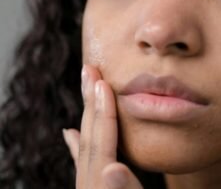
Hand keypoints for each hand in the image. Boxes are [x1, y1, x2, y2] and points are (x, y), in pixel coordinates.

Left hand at [62, 65, 142, 188]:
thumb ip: (123, 188)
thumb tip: (111, 169)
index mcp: (99, 183)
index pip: (102, 140)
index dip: (103, 111)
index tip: (102, 83)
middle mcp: (89, 182)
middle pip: (88, 136)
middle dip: (90, 102)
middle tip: (88, 71)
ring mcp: (87, 184)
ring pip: (84, 143)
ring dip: (86, 114)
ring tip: (87, 88)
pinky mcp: (91, 186)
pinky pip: (80, 160)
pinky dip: (76, 144)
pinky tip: (69, 133)